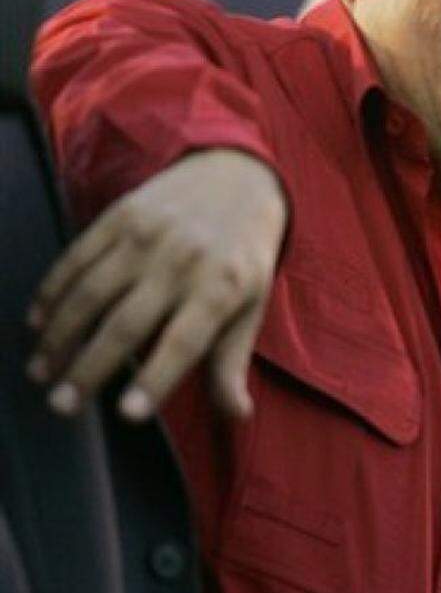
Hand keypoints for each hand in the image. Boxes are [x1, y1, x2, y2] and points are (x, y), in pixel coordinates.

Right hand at [27, 149, 287, 420]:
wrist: (237, 178)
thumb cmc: (243, 258)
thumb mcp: (251, 306)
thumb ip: (233, 361)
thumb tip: (238, 414)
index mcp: (221, 290)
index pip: (184, 343)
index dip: (155, 379)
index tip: (126, 415)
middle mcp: (182, 263)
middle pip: (126, 325)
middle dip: (89, 369)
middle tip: (60, 407)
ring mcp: (148, 237)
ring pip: (91, 294)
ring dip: (59, 336)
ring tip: (40, 372)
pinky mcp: (121, 215)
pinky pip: (77, 258)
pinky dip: (52, 291)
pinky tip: (36, 322)